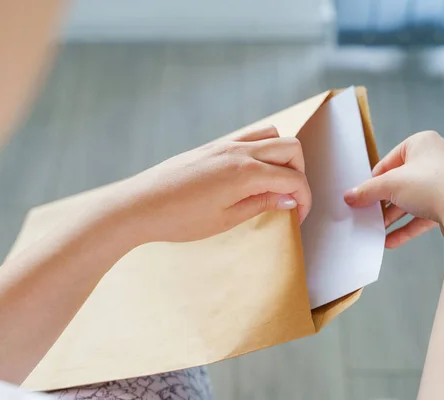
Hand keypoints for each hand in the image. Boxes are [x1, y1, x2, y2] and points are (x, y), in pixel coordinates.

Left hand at [112, 126, 311, 243]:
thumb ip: (262, 204)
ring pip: (272, 136)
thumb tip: (289, 199)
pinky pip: (250, 137)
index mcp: (245, 173)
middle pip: (291, 148)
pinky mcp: (214, 145)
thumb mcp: (226, 220)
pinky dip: (263, 150)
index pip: (293, 178)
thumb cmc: (179, 219)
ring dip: (283, 157)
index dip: (304, 199)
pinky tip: (253, 173)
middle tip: (290, 199)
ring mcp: (225, 144)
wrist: (140, 205)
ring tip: (275, 184)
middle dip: (300, 174)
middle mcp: (239, 151)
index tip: (298, 216)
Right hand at [344, 131, 443, 247]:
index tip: (362, 196)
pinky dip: (407, 227)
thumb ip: (367, 191)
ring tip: (376, 232)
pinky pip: (424, 215)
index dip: (374, 180)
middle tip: (367, 215)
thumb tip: (348, 197)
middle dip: (383, 202)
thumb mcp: (390, 185)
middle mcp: (437, 159)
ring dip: (393, 217)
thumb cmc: (431, 185)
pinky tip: (391, 242)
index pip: (389, 161)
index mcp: (422, 143)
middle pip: (400, 182)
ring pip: (412, 201)